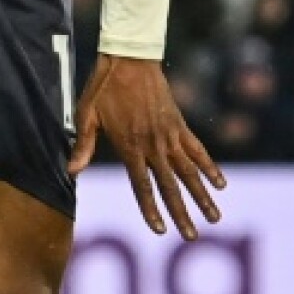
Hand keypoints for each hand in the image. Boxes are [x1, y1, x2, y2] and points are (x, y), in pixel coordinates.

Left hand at [68, 53, 225, 240]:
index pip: (142, 186)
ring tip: (215, 218)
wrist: (129, 58)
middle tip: (192, 236)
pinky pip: (198, 149)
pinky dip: (210, 167)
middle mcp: (153, 145)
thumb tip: (71, 172)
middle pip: (170, 186)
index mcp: (130, 146)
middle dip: (182, 213)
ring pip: (190, 172)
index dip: (151, 209)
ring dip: (202, 196)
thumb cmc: (103, 87)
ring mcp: (170, 135)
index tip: (160, 230)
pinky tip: (221, 184)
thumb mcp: (86, 115)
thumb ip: (83, 145)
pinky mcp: (179, 124)